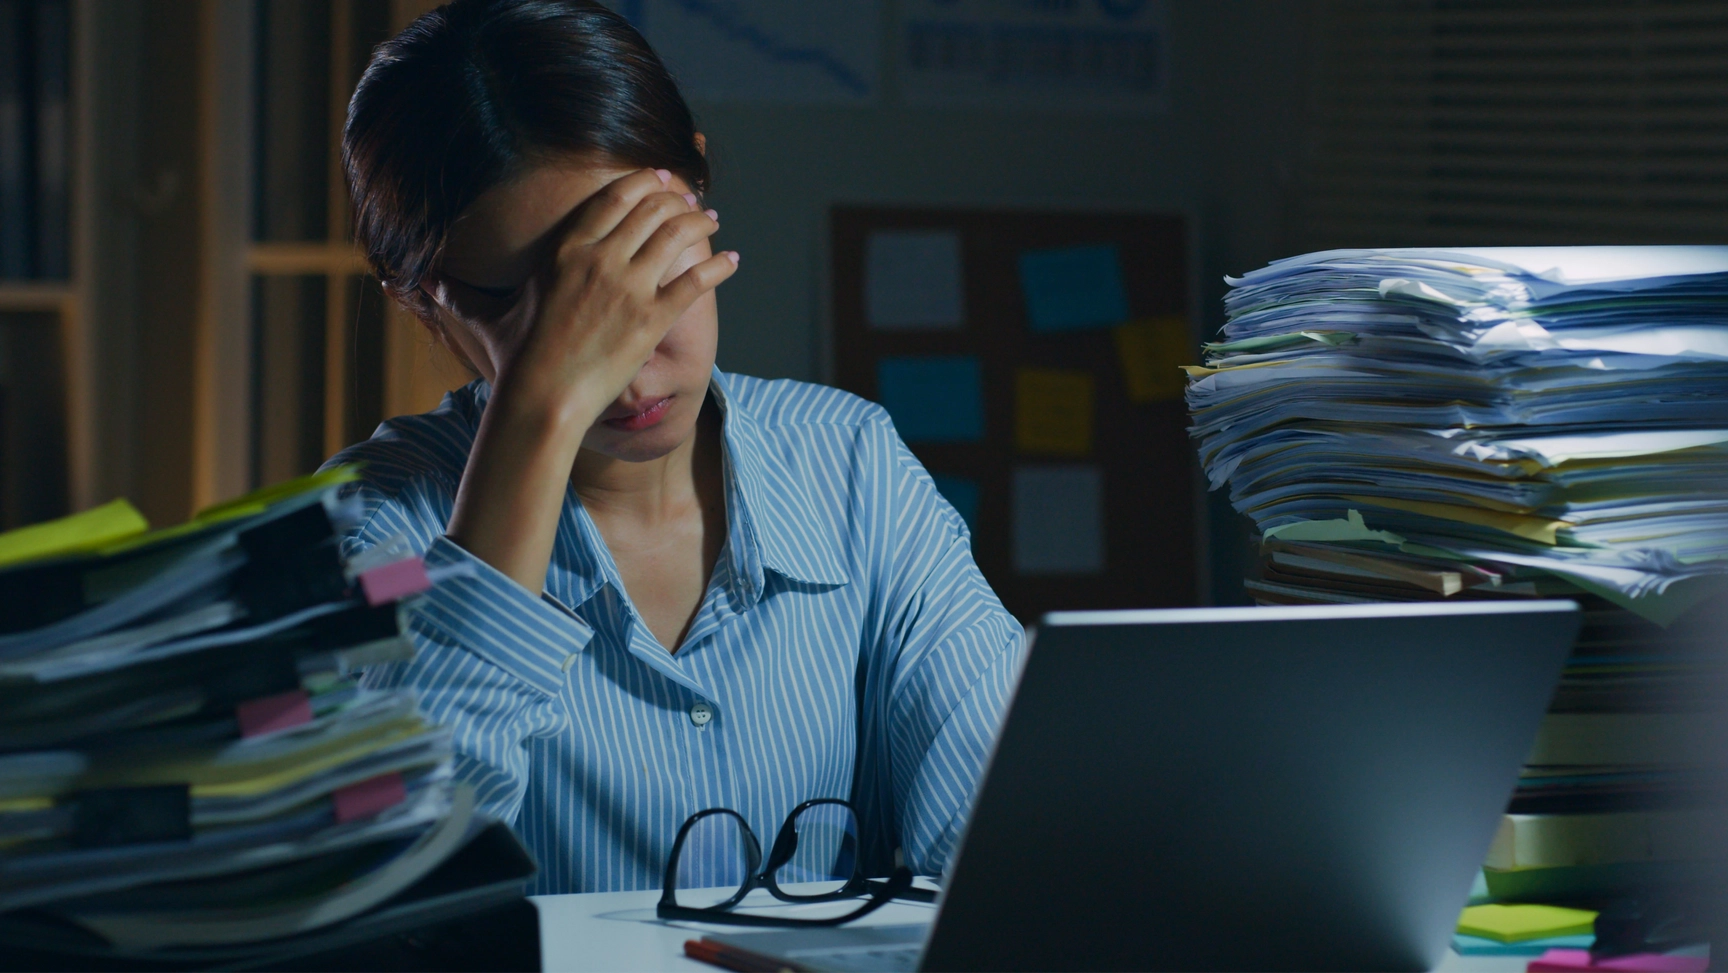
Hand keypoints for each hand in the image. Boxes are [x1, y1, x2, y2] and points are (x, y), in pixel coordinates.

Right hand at [440, 167, 736, 592]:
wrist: (542, 399)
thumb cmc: (515, 360)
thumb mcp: (486, 318)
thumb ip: (459, 295)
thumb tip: (422, 284)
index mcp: (565, 249)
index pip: (614, 198)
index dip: (643, 182)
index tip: (659, 179)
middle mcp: (599, 259)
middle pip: (650, 209)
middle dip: (677, 198)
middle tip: (692, 200)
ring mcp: (627, 288)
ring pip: (677, 236)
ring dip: (701, 223)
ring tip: (713, 221)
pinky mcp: (651, 321)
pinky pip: (694, 282)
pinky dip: (718, 268)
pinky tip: (733, 262)